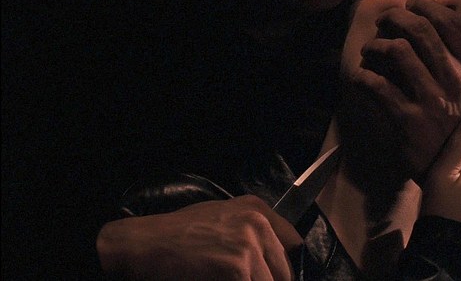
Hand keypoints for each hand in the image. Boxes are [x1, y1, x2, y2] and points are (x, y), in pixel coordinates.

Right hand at [97, 195, 301, 279]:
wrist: (141, 245)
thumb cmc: (175, 235)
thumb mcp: (221, 217)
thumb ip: (252, 232)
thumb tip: (275, 259)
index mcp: (257, 210)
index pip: (295, 245)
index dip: (284, 269)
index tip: (276, 277)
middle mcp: (258, 224)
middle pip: (285, 272)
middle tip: (242, 280)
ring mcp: (249, 246)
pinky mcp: (238, 269)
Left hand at [356, 0, 460, 174]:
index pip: (453, 26)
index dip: (430, 7)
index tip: (414, 4)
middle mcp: (457, 83)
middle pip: (422, 32)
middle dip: (398, 18)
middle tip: (386, 19)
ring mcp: (432, 102)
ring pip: (399, 53)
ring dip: (378, 45)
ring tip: (371, 48)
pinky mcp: (408, 121)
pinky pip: (380, 88)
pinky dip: (365, 76)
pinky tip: (361, 75)